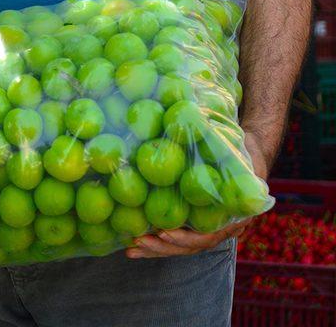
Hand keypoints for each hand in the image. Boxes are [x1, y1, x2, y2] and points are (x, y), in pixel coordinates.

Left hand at [126, 129, 271, 258]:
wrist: (250, 158)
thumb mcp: (239, 151)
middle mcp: (224, 229)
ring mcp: (211, 229)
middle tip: (138, 242)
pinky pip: (177, 237)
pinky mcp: (197, 224)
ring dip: (156, 249)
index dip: (186, 238)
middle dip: (163, 247)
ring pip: (182, 246)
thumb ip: (227, 154)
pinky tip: (133, 242)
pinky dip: (157, 241)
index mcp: (235, 217)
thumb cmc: (243, 151)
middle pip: (191, 246)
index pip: (208, 236)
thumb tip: (198, 131)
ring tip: (131, 248)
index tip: (164, 232)